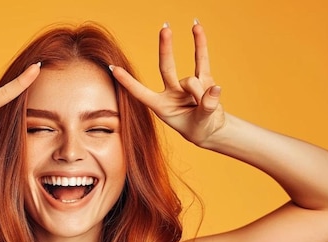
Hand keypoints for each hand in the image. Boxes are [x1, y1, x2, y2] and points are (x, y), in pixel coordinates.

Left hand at [111, 22, 224, 146]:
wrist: (212, 130)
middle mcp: (171, 93)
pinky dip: (200, 44)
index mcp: (161, 107)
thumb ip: (206, 107)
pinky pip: (201, 59)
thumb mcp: (201, 123)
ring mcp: (186, 84)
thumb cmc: (200, 129)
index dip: (128, 82)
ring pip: (191, 78)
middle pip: (166, 68)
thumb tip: (214, 88)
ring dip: (200, 91)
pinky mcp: (202, 78)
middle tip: (165, 30)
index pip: (141, 93)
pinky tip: (196, 26)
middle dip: (166, 49)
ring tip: (208, 106)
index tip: (113, 68)